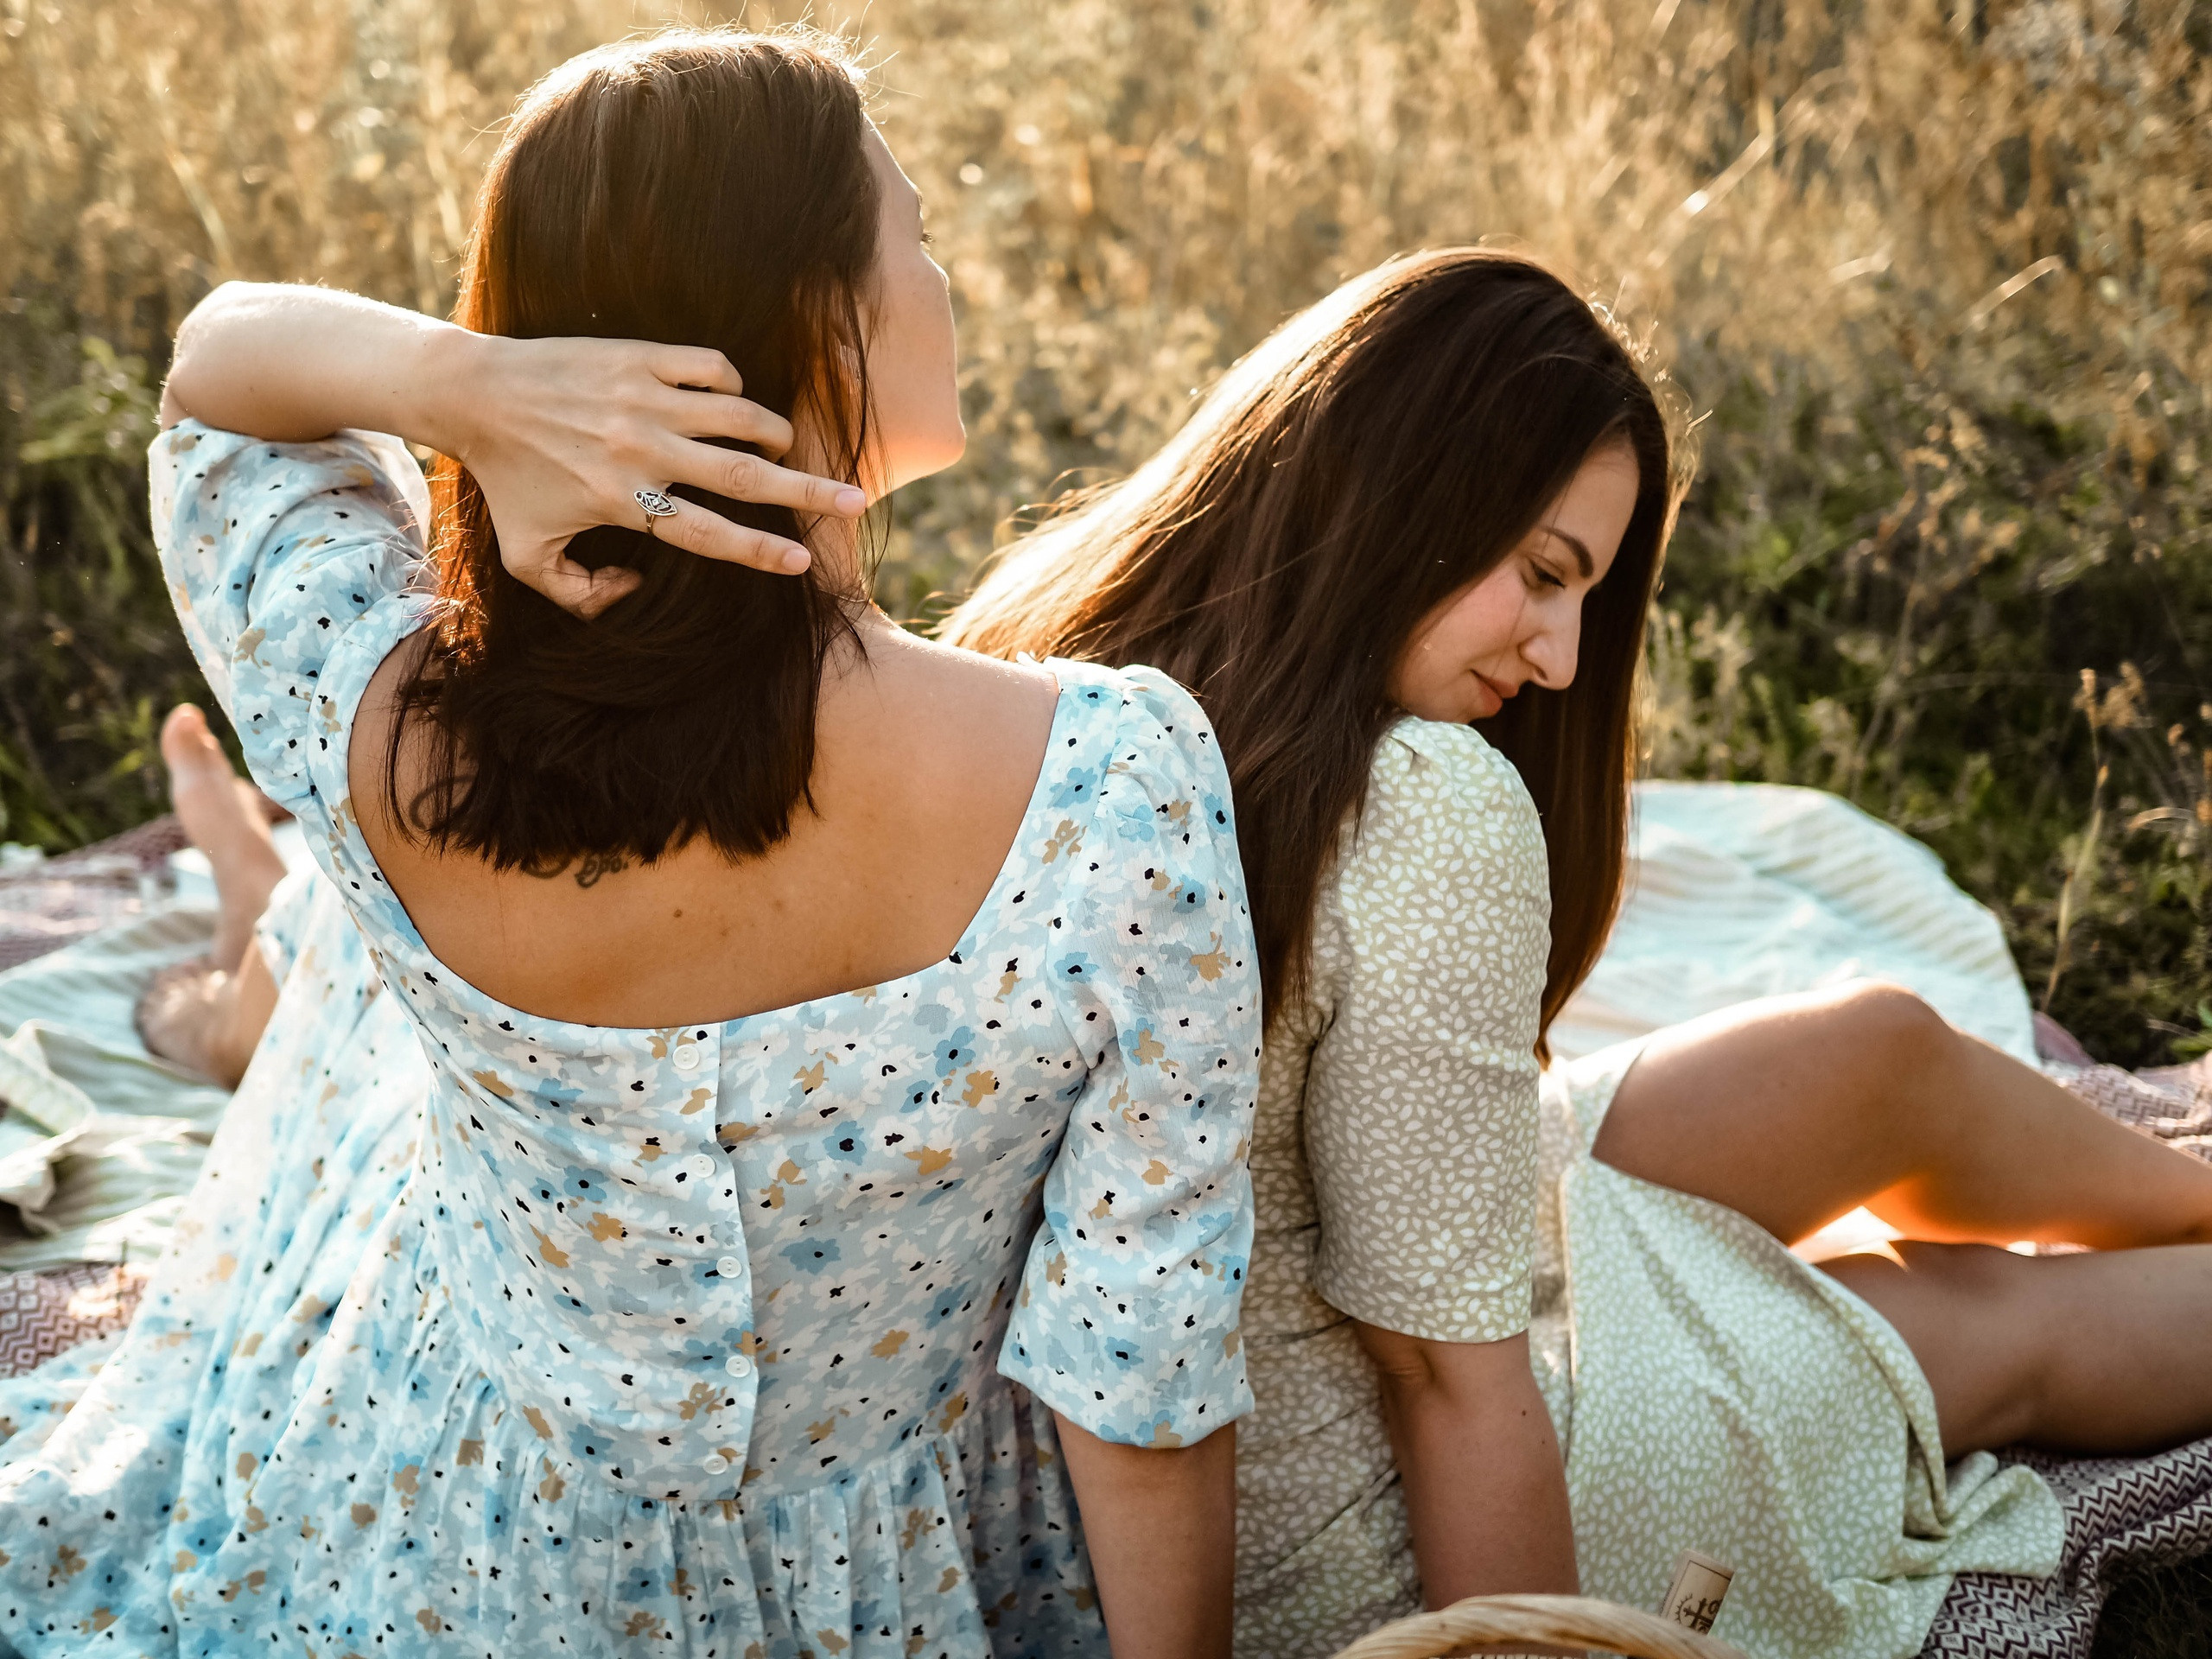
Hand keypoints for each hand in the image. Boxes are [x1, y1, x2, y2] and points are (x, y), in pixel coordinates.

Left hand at [452, 334, 868, 617]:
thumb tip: (634, 592)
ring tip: (790, 445)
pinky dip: (733, 384)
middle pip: (745, 474)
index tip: (802, 563)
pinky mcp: (639, 356)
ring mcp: (643, 397)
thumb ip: (579, 595)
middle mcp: (641, 449)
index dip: (761, 552)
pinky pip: (711, 367)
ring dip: (775, 432)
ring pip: (738, 413)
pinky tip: (730, 400)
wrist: (474, 394)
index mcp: (622, 500)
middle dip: (807, 490)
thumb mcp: (528, 556)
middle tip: (855, 501)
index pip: (710, 534)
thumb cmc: (504, 481)